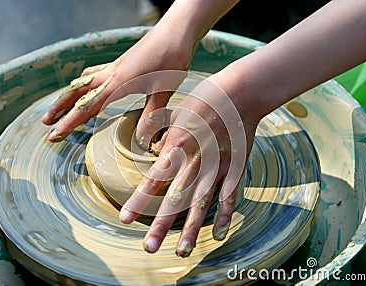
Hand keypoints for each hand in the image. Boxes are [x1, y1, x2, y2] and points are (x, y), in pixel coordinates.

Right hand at [42, 24, 197, 144]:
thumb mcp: (164, 89)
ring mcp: (115, 67)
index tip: (54, 136)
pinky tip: (85, 84)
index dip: (69, 123)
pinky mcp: (121, 64)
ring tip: (58, 108)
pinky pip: (94, 74)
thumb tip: (143, 140)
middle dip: (59, 109)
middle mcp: (111, 74)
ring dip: (68, 96)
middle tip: (45, 123)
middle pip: (77, 93)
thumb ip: (151, 114)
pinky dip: (84, 82)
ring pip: (83, 82)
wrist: (176, 30)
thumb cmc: (172, 57)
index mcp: (118, 83)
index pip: (87, 106)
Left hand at [119, 77, 256, 256]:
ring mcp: (217, 167)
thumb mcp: (176, 115)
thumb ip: (167, 140)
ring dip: (191, 229)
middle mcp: (196, 161)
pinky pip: (229, 195)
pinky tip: (219, 235)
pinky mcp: (234, 168)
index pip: (154, 179)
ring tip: (182, 251)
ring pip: (201, 203)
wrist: (240, 92)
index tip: (125, 219)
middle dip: (160, 224)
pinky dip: (225, 215)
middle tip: (149, 248)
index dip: (138, 201)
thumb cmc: (204, 99)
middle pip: (175, 198)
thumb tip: (158, 156)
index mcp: (178, 146)